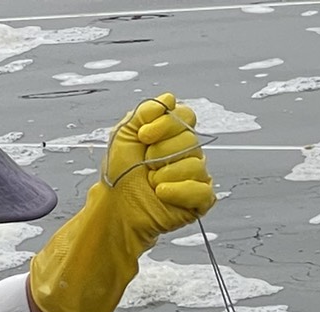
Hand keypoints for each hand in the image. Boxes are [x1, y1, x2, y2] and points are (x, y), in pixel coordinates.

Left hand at [101, 94, 216, 233]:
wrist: (117, 205)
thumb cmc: (120, 174)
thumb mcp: (125, 133)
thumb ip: (145, 111)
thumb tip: (169, 98)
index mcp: (172, 135)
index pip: (186, 116)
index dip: (165, 124)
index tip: (143, 136)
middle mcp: (187, 153)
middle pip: (191, 139)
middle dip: (161, 152)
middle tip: (146, 163)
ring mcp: (196, 176)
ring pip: (196, 164)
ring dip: (166, 174)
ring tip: (152, 182)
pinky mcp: (200, 200)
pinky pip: (202, 189)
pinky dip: (179, 191)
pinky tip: (162, 193)